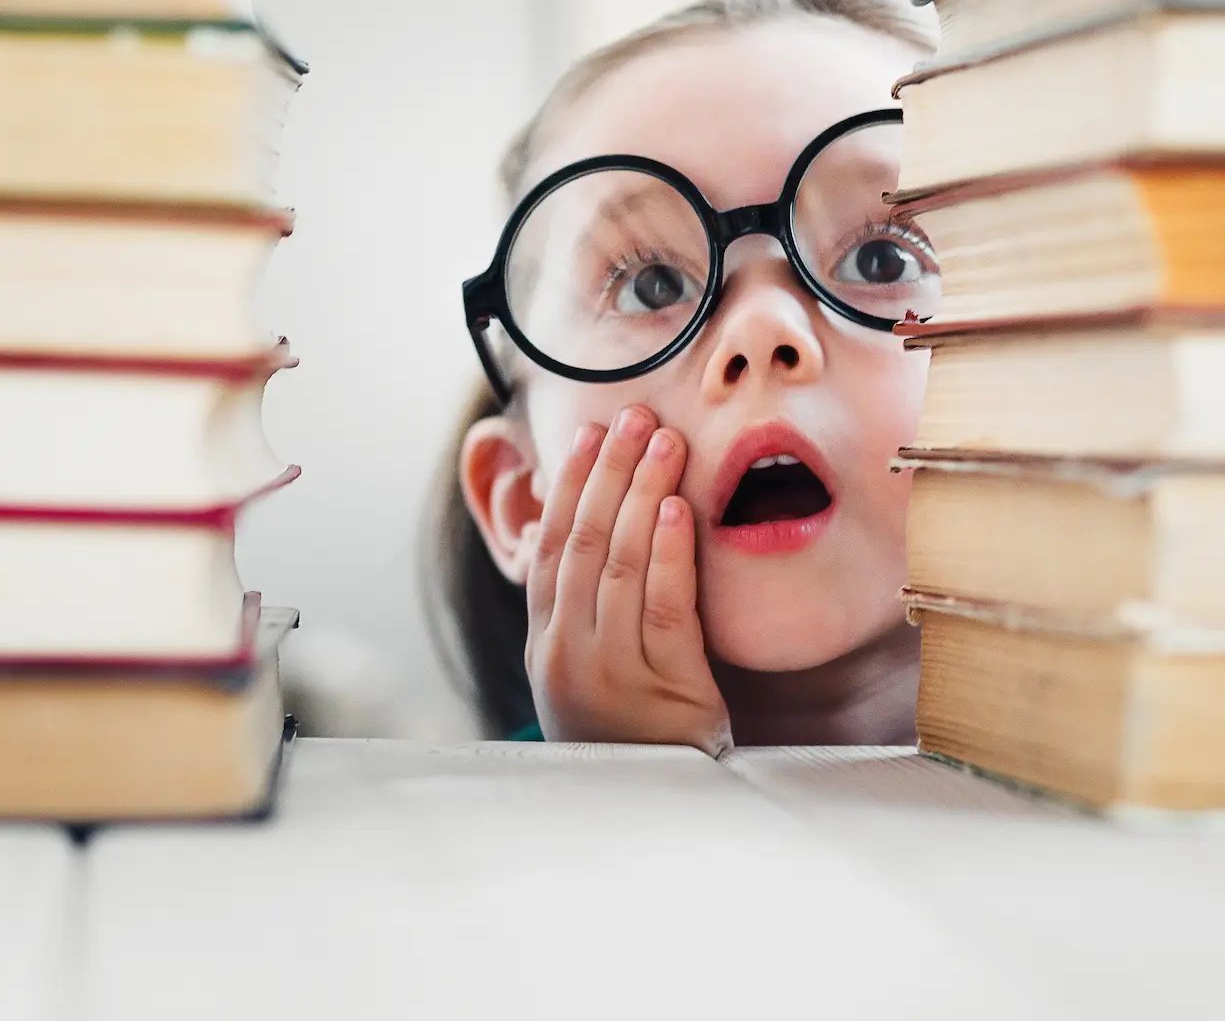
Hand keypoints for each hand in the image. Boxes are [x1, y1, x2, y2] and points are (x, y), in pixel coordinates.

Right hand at [523, 404, 730, 755]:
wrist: (655, 808)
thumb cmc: (627, 731)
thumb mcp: (587, 672)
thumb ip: (582, 607)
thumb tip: (583, 522)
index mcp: (545, 645)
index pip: (550, 548)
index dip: (569, 485)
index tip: (588, 432)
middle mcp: (567, 656)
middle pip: (584, 543)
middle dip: (610, 472)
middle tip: (634, 416)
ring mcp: (612, 674)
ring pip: (621, 565)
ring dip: (642, 494)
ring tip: (664, 442)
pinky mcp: (665, 691)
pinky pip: (664, 608)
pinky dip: (669, 553)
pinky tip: (678, 509)